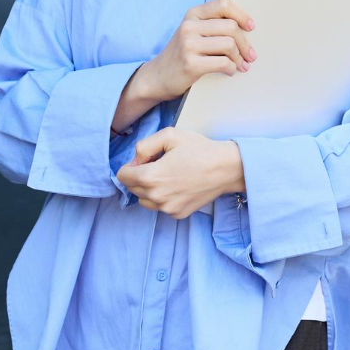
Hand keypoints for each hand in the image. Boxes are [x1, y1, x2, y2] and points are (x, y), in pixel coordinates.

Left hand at [117, 127, 244, 219]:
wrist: (226, 168)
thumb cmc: (199, 149)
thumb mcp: (169, 135)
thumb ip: (144, 146)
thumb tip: (136, 161)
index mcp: (150, 177)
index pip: (123, 177)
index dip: (131, 165)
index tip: (146, 160)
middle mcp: (156, 197)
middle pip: (132, 189)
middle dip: (140, 176)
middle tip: (160, 165)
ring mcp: (167, 208)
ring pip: (145, 200)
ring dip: (149, 190)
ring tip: (168, 177)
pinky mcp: (178, 214)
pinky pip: (161, 207)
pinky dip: (164, 198)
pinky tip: (178, 186)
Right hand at [136, 0, 256, 101]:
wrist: (158, 76)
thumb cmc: (182, 54)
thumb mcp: (193, 32)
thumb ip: (213, 25)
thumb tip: (246, 28)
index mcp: (193, 14)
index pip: (223, 4)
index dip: (242, 15)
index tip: (250, 27)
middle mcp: (189, 26)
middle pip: (231, 27)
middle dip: (245, 43)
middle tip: (250, 55)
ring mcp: (188, 44)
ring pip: (229, 45)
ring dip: (239, 57)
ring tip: (241, 64)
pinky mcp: (191, 63)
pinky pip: (223, 63)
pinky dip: (231, 68)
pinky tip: (230, 71)